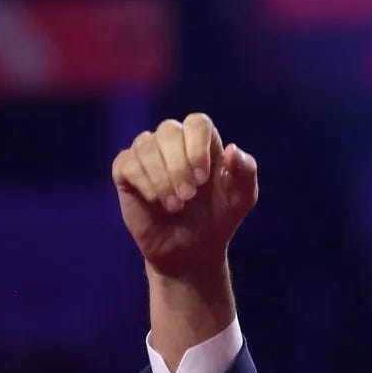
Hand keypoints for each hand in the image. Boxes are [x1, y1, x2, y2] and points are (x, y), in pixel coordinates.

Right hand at [112, 112, 257, 281]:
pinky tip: (156, 201)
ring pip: (146, 145)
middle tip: (189, 196)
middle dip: (179, 166)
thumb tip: (232, 148)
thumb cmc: (217, 218)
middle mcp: (172, 141)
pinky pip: (127, 164)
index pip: (197, 122)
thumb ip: (246, 172)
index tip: (203, 179)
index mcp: (201, 141)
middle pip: (169, 131)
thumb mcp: (242, 198)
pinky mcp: (125, 171)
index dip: (198, 147)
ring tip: (175, 206)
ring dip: (162, 178)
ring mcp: (147, 154)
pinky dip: (144, 183)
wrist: (191, 250)